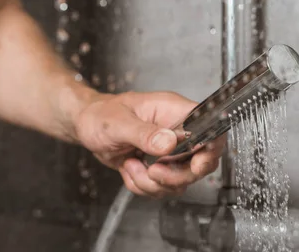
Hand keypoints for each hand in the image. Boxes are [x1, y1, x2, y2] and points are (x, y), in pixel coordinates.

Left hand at [74, 91, 225, 197]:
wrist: (87, 127)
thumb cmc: (101, 114)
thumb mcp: (118, 122)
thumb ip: (144, 133)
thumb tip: (169, 143)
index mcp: (175, 111)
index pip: (209, 128)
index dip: (210, 148)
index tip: (196, 164)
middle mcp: (178, 132)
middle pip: (201, 162)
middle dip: (176, 176)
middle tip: (153, 172)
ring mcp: (171, 151)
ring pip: (181, 181)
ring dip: (153, 183)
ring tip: (131, 165)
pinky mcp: (161, 166)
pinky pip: (162, 188)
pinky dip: (143, 186)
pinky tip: (129, 168)